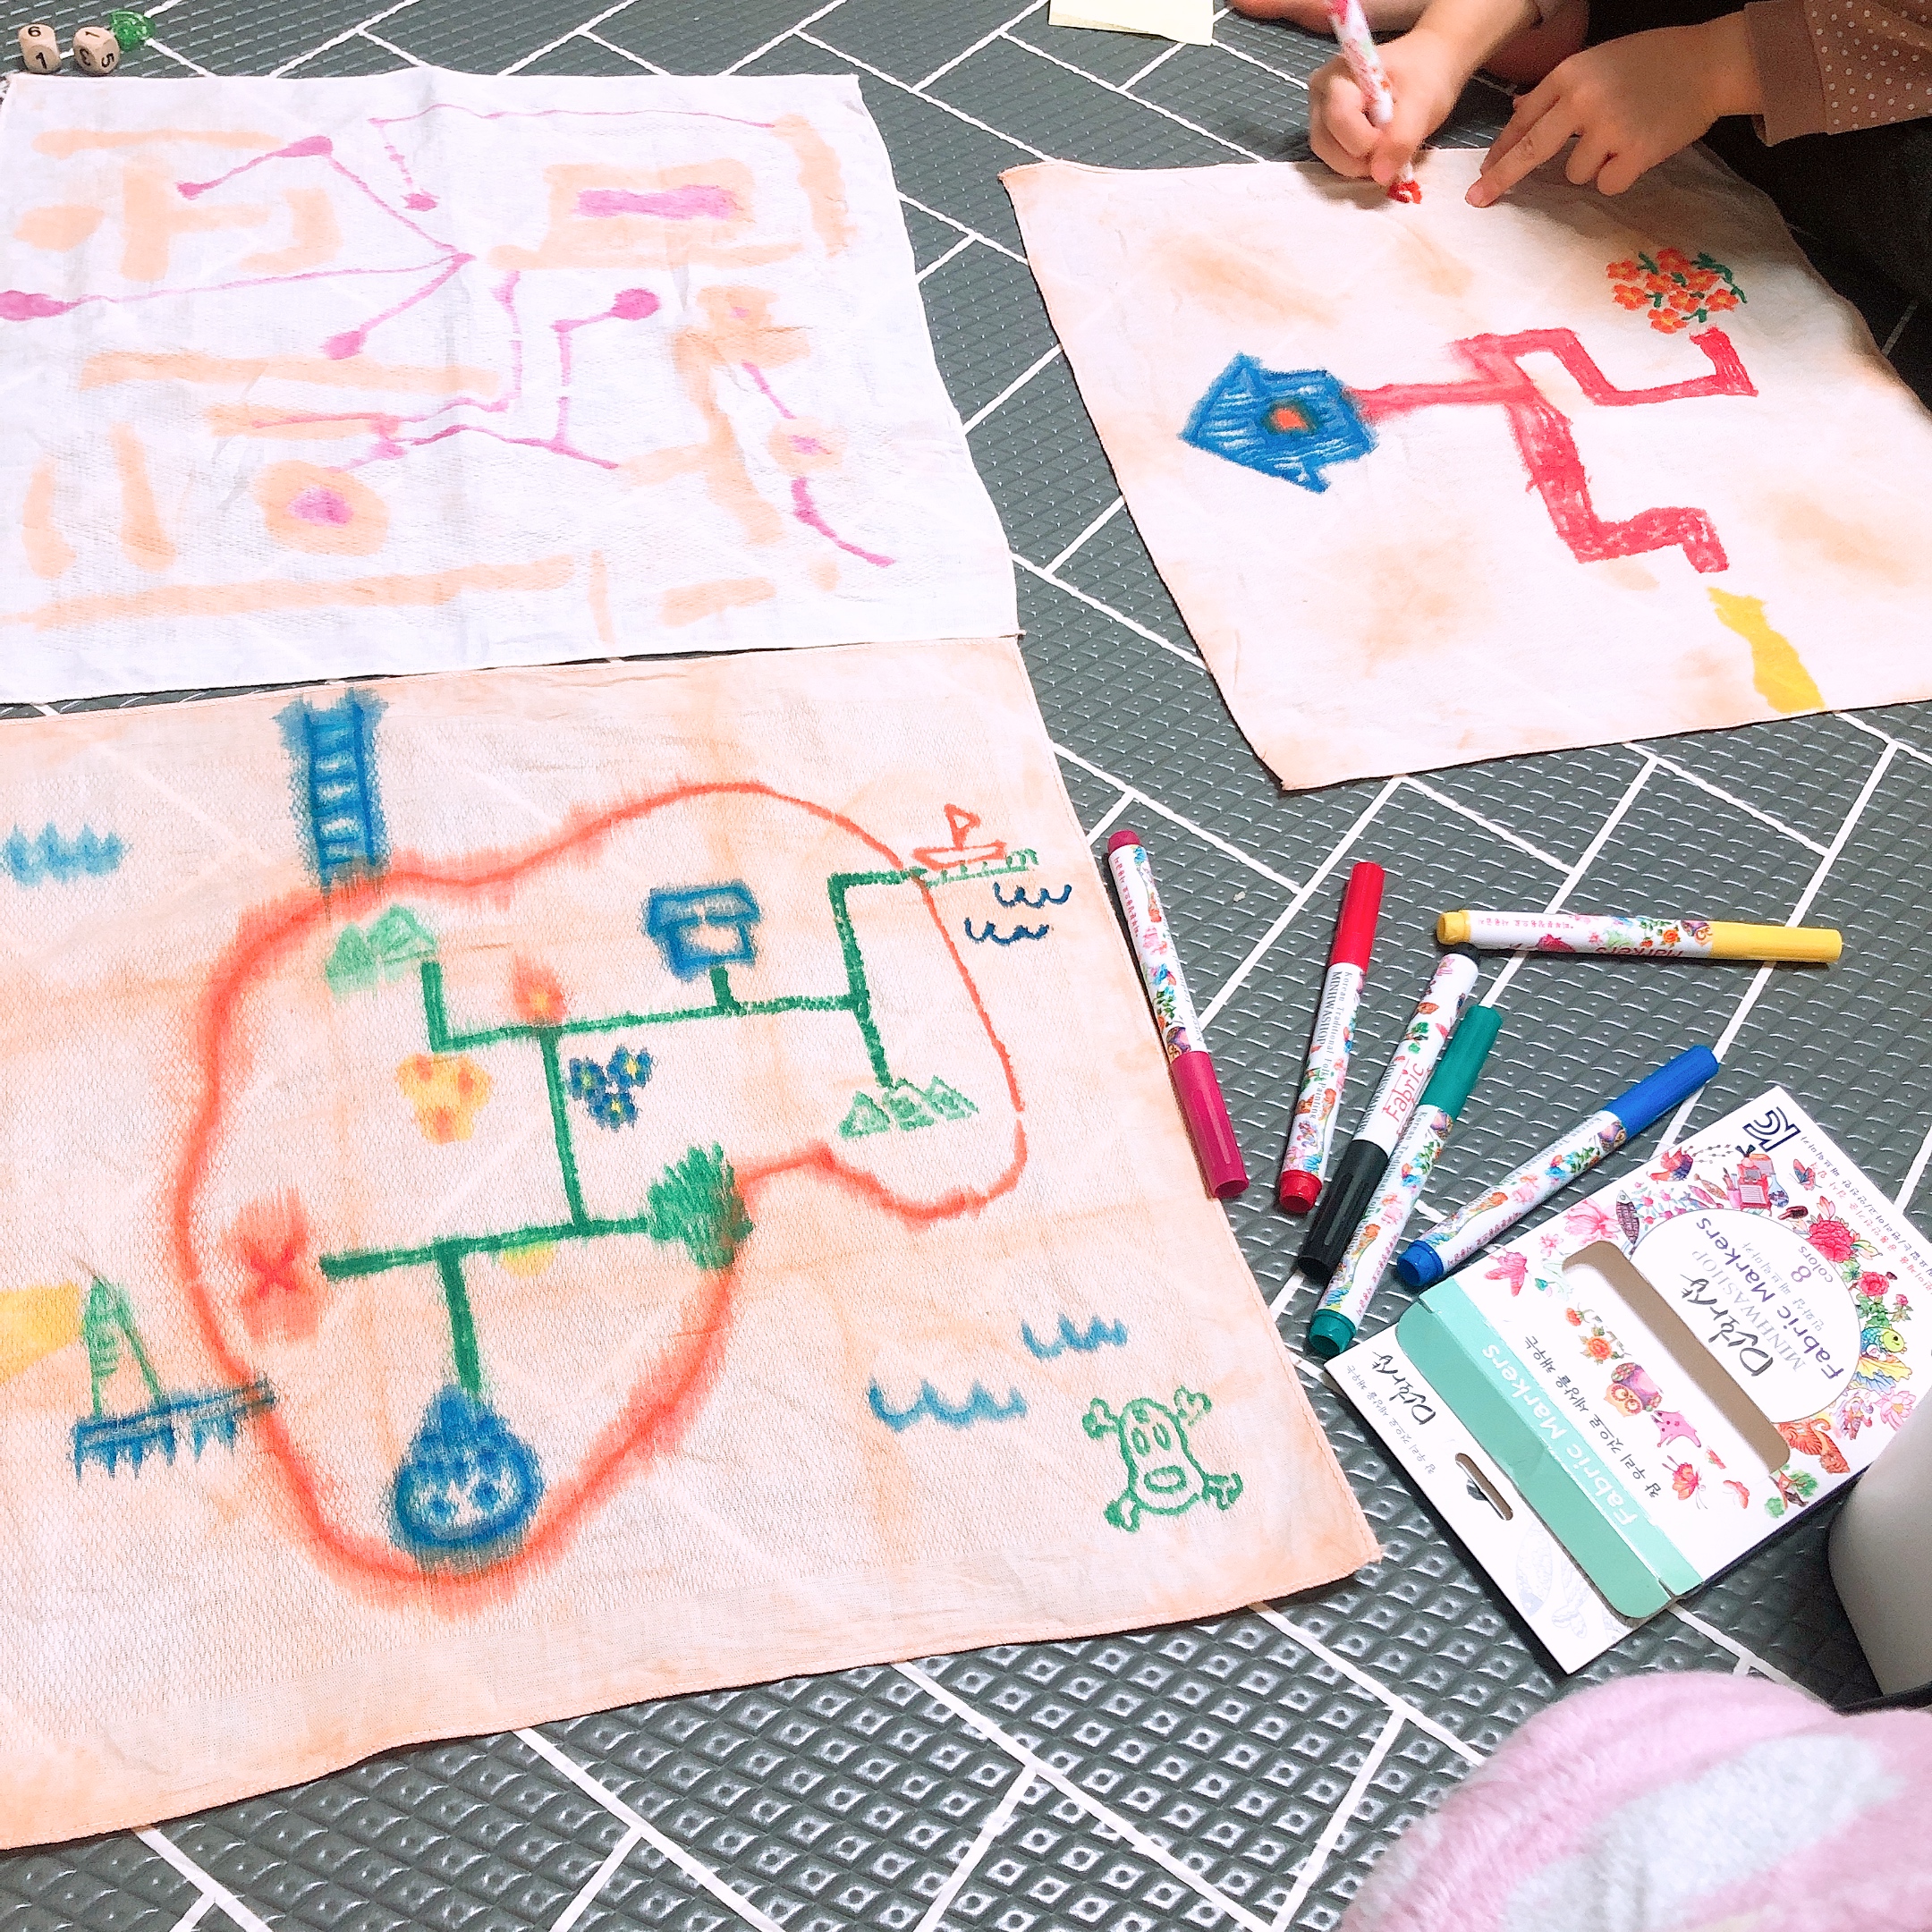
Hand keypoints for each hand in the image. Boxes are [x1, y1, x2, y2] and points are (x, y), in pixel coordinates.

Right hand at [1309, 29, 1469, 189]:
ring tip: (1386, 148)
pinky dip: (1358, 163)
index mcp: (1340, 74)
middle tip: (1391, 150)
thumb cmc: (1424, 75)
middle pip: (1325, 142)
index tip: (1393, 140)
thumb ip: (1401, 138)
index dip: (1365, 140)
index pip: (1339, 118)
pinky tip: (1378, 150)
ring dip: (1359, 164)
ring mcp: (1320, 114)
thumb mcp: (1422, 102)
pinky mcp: (1327, 131)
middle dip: (1360, 157)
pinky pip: (1334, 159)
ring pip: (1327, 155)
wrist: (1429, 65)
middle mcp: (1321, 93)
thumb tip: (1381, 176)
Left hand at [1468, 14, 1761, 204]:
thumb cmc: (1652, 61)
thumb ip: (1559, 90)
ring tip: (1623, 135)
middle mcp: (1583, 101)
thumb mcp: (1598, 62)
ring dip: (1592, 165)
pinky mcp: (1634, 154)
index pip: (1522, 121)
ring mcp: (1608, 128)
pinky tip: (1638, 149)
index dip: (1499, 152)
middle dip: (1500, 179)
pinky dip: (1619, 175)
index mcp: (1570, 74)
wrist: (1709, 63)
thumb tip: (1518, 112)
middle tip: (1477, 200)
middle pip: (1530, 152)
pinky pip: (1606, 185)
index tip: (1480, 176)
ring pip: (1574, 173)